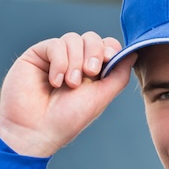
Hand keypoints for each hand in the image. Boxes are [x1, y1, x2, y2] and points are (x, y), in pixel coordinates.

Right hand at [0, 31, 135, 157]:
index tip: (110, 59)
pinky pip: (54, 44)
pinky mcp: (37, 55)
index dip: (110, 48)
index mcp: (91, 73)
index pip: (106, 47)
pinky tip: (55, 81)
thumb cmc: (67, 120)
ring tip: (69, 84)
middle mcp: (74, 62)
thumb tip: (133, 53)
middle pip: (91, 38)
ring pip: (73, 39)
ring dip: (75, 61)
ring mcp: (55, 58)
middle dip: (94, 52)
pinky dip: (59, 62)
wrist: (35, 130)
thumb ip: (118, 75)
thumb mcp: (100, 98)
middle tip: (90, 72)